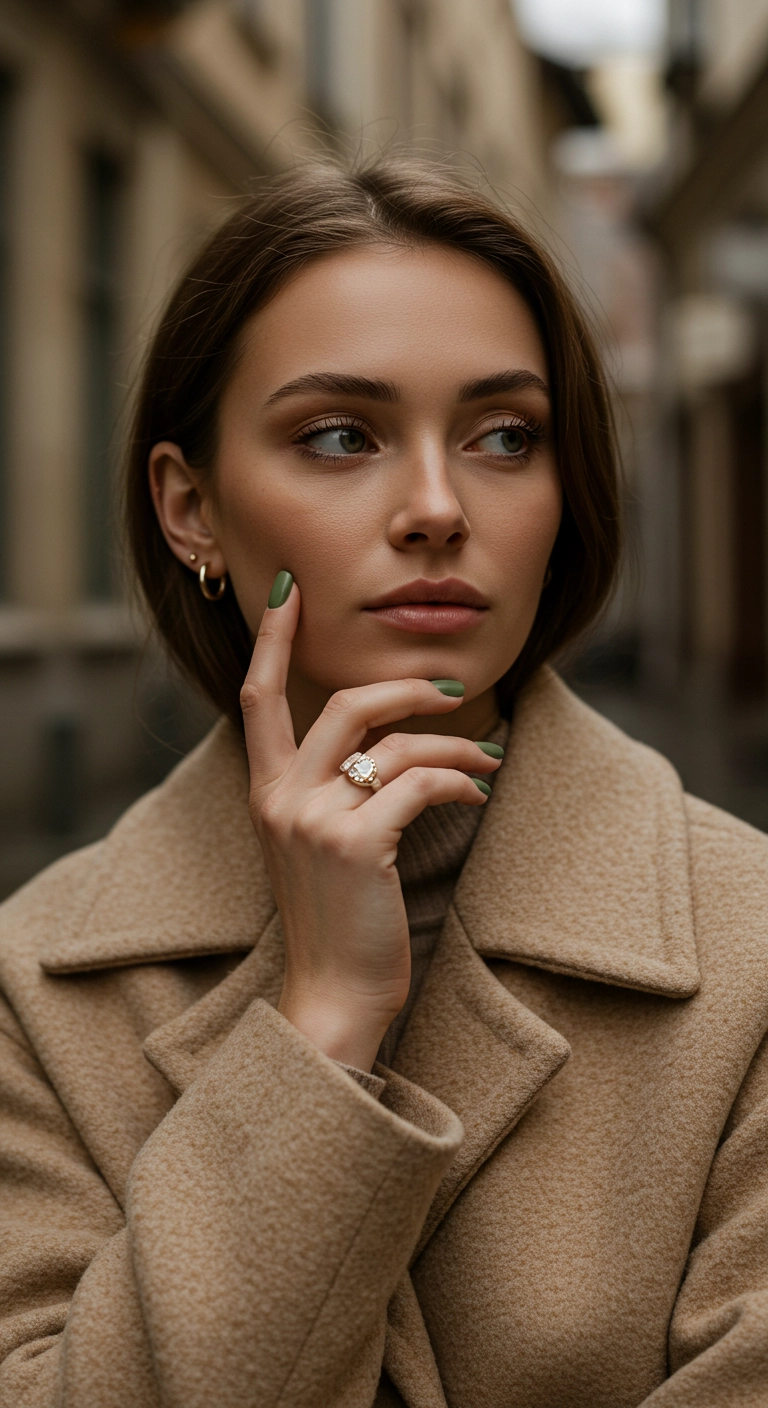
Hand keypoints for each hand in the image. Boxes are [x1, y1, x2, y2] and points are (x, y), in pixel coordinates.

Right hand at [241, 578, 500, 1071]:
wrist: (333, 995)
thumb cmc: (337, 920)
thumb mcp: (315, 844)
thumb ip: (330, 789)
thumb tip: (390, 742)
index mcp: (266, 791)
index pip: (257, 695)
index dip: (272, 638)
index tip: (289, 589)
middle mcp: (281, 797)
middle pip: (345, 704)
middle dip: (407, 688)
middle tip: (453, 689)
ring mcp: (315, 820)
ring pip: (396, 744)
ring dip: (456, 745)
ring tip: (488, 758)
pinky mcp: (357, 845)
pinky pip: (422, 784)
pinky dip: (461, 780)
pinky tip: (479, 793)